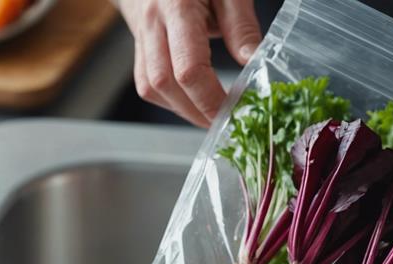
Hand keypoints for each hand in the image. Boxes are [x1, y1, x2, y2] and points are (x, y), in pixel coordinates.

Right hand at [118, 0, 261, 126]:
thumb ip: (240, 25)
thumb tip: (253, 63)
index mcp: (175, 6)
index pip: (188, 67)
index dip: (212, 97)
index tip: (236, 108)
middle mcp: (152, 23)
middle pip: (165, 83)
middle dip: (197, 110)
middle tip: (227, 122)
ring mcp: (141, 35)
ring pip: (151, 87)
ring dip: (182, 109)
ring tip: (211, 116)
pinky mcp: (139, 45)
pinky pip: (147, 82)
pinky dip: (171, 99)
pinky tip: (192, 102)